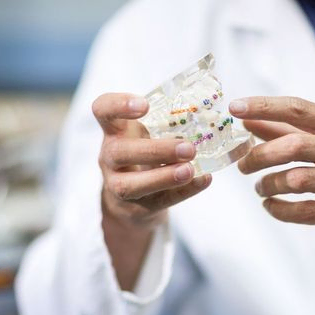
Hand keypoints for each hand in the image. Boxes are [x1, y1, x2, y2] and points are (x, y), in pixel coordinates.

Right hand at [93, 93, 211, 289]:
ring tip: (190, 170)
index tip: (145, 106)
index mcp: (114, 130)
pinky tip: (203, 180)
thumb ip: (168, 123)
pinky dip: (183, 192)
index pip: (102, 110)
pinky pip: (159, 202)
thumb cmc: (145, 155)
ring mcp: (117, 185)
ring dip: (164, 177)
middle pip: (119, 151)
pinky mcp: (135, 208)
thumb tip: (211, 112)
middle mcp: (110, 156)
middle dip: (155, 150)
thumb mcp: (148, 134)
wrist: (130, 200)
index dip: (118, 105)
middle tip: (188, 148)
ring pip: (132, 185)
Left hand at [230, 97, 314, 241]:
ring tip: (261, 188)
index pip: (298, 109)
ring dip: (268, 185)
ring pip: (297, 180)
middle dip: (259, 155)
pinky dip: (279, 210)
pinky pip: (305, 212)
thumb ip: (288, 129)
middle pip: (293, 145)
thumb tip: (247, 119)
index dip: (264, 106)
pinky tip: (271, 206)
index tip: (235, 107)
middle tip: (243, 165)